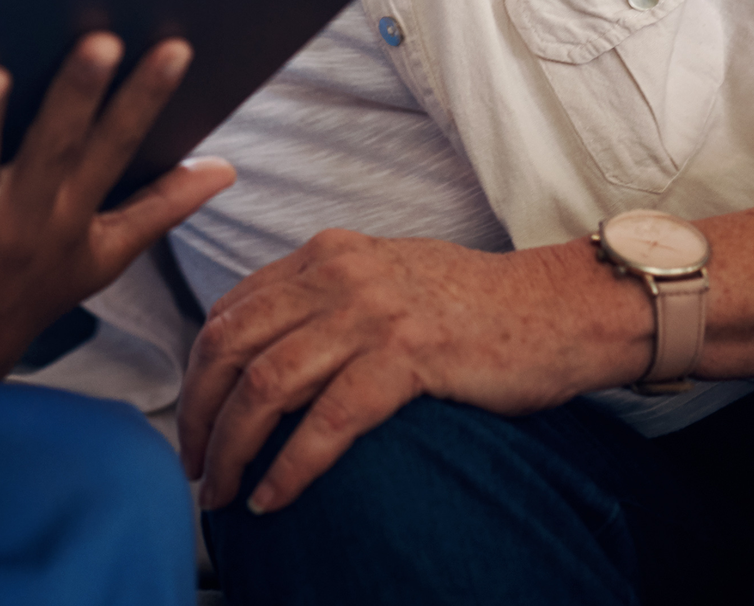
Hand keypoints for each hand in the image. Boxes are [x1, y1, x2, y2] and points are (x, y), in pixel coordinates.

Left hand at [0, 32, 235, 390]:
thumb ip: (161, 208)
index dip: (148, 98)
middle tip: (98, 38)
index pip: (118, 147)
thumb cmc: (27, 289)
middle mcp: (27, 219)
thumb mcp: (103, 256)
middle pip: (55, 147)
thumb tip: (226, 169)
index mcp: (74, 213)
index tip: (175, 46)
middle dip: (78, 94)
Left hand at [180, 231, 644, 513]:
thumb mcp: (383, 281)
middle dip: (199, 414)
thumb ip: (324, 302)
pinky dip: (291, 468)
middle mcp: (336, 274)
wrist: (560, 308)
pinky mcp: (408, 356)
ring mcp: (372, 313)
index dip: (198, 373)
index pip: (230, 312)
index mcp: (323, 255)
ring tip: (223, 492)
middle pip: (231, 347)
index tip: (193, 421)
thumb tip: (263, 351)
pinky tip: (273, 498)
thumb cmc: (474, 307)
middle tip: (194, 466)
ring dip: (233, 449)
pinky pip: (327, 421)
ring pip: (266, 385)